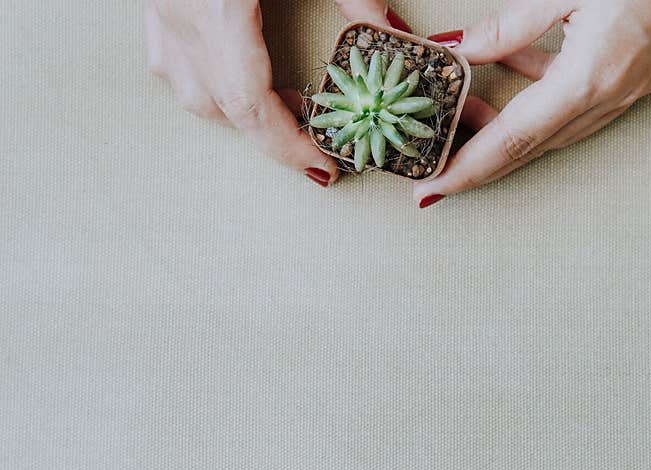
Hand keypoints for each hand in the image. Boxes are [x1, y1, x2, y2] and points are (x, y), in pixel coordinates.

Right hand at [145, 0, 407, 186]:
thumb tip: (394, 31)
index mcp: (215, 5)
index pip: (250, 103)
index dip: (286, 145)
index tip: (323, 167)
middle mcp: (178, 13)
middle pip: (226, 106)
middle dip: (276, 136)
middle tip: (321, 145)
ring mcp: (158, 9)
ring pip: (196, 93)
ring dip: (246, 114)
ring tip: (292, 109)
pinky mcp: (152, 1)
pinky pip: (177, 65)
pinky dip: (216, 85)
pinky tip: (246, 78)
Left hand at [414, 0, 650, 206]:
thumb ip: (512, 25)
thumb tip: (466, 50)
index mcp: (589, 79)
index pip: (514, 138)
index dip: (471, 166)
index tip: (435, 188)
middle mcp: (611, 95)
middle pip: (532, 143)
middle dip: (483, 157)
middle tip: (440, 162)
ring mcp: (630, 88)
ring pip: (555, 127)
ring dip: (510, 127)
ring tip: (468, 112)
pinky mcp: (639, 74)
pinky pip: (579, 103)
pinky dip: (541, 99)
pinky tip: (517, 73)